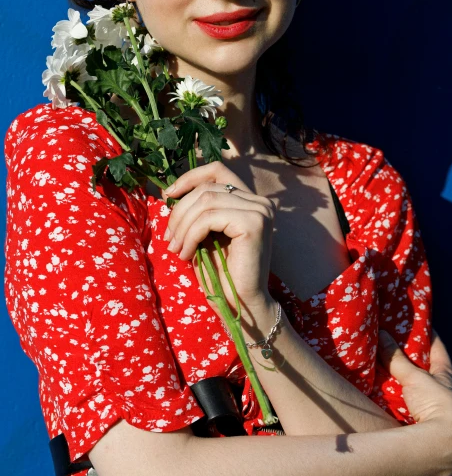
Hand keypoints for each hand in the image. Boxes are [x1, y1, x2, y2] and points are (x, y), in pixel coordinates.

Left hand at [162, 161, 275, 320]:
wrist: (240, 305)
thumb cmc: (221, 274)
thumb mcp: (205, 235)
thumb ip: (197, 211)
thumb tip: (171, 193)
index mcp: (250, 200)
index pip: (218, 170)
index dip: (189, 178)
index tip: (167, 195)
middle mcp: (260, 201)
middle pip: (207, 188)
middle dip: (180, 212)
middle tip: (169, 239)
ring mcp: (260, 210)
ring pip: (206, 201)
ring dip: (183, 226)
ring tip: (176, 249)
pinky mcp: (254, 223)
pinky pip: (209, 217)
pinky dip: (191, 234)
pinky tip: (186, 253)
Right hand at [378, 328, 451, 475]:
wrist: (444, 444)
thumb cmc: (436, 404)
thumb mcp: (415, 378)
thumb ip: (397, 359)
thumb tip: (383, 333)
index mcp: (448, 376)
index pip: (438, 348)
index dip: (427, 334)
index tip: (416, 323)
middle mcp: (447, 391)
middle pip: (429, 370)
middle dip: (412, 360)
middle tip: (393, 347)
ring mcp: (439, 410)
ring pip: (421, 390)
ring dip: (407, 384)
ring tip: (385, 373)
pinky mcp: (430, 426)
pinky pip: (414, 408)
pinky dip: (402, 402)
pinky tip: (387, 401)